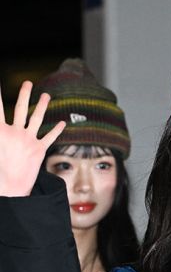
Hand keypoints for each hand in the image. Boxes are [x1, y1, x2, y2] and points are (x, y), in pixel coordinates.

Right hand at [0, 80, 64, 196]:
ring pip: (36, 118)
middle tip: (28, 82)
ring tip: (46, 95)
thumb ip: (0, 134)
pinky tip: (63, 123)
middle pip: (20, 108)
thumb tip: (1, 131)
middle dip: (24, 94)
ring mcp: (28, 140)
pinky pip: (50, 137)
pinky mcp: (39, 150)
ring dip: (42, 105)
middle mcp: (15, 132)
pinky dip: (57, 130)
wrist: (10, 188)